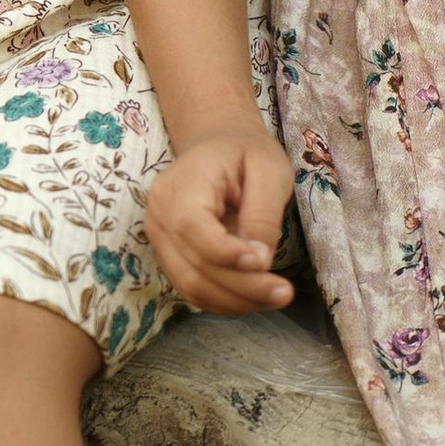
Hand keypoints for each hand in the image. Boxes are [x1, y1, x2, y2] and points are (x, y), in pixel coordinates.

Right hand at [146, 114, 295, 314]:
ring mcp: (160, 239)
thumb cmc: (245, 152)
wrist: (216, 143)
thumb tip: (259, 261)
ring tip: (275, 297)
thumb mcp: (268, 169)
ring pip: (192, 286)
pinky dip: (225, 300)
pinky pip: (193, 288)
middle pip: (194, 267)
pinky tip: (255, 297)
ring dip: (235, 302)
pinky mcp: (170, 256)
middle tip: (285, 294)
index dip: (226, 254)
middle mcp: (159, 216)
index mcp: (180, 185)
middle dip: (242, 288)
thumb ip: (262, 214)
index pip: (192, 229)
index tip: (264, 265)